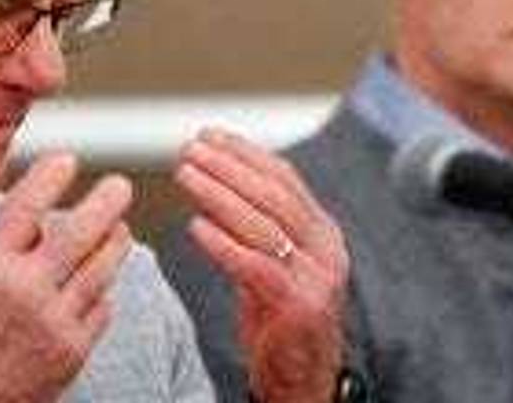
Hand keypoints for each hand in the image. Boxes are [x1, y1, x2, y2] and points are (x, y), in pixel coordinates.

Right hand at [0, 153, 133, 402]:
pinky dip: (100, 290)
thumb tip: (22, 217)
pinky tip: (95, 283)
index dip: (52, 175)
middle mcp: (23, 290)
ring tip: (116, 228)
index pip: (27, 204)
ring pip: (103, 265)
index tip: (66, 161)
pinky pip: (102, 306)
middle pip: (82, 230)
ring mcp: (53, 320)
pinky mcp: (73, 349)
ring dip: (115, 241)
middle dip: (108, 200)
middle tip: (118, 187)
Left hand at [176, 128, 349, 402]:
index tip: (209, 135)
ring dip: (220, 194)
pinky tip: (195, 227)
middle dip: (228, 167)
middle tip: (189, 150)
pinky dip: (224, 244)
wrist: (303, 382)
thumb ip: (252, 226)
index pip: (285, 177)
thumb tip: (215, 182)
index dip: (244, 152)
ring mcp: (317, 278)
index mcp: (322, 231)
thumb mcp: (270, 263)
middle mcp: (326, 249)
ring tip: (186, 176)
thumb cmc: (280, 321)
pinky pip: (258, 267)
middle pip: (274, 193)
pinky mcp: (300, 307)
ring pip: (265, 224)